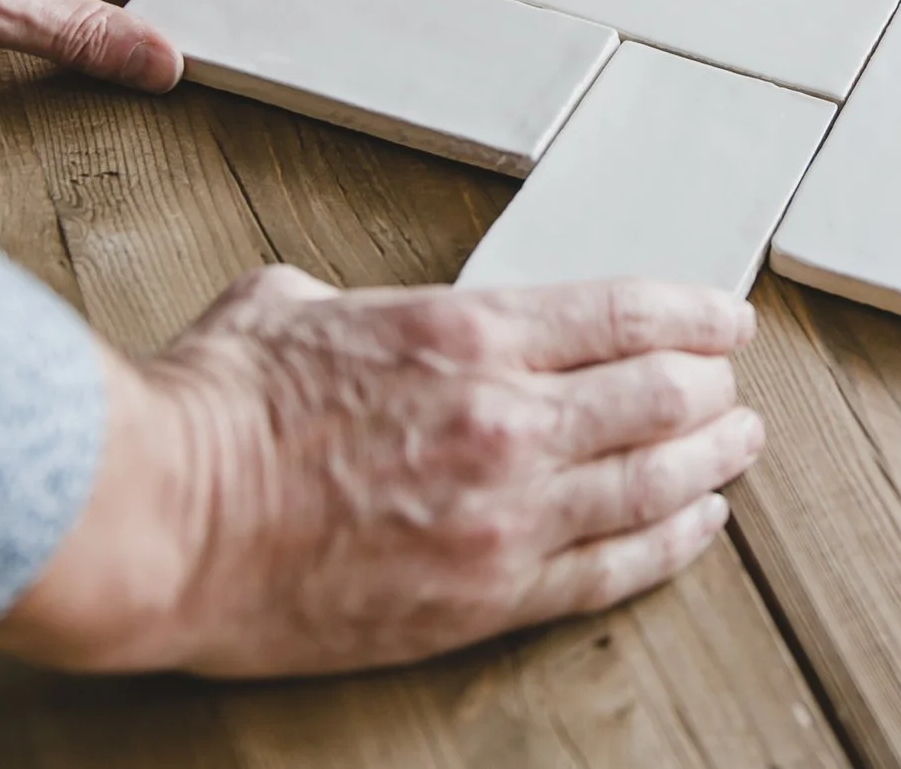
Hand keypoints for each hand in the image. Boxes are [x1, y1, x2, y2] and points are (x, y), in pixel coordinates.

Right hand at [0, 269, 764, 676]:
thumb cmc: (211, 412)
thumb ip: (347, 303)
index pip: (624, 313)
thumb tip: (341, 311)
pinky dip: (669, 544)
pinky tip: (696, 526)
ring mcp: (504, 514)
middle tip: (731, 386)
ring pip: (653, 483)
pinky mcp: (482, 596)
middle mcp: (506, 418)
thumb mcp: (286, 303)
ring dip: (711, 461)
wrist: (162, 519)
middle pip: (660, 396)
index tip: (723, 317)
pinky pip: (609, 569)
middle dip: (710, 387)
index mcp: (466, 333)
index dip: (693, 313)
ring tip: (738, 449)